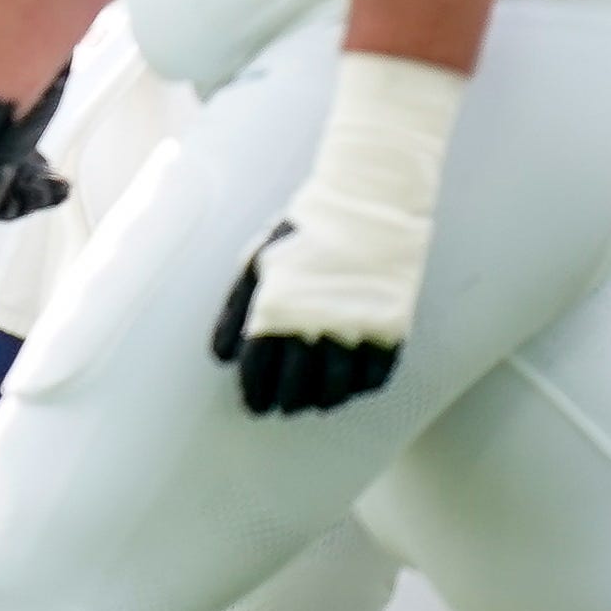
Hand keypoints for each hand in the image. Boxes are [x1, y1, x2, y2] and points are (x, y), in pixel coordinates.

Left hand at [210, 52, 461, 416]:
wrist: (365, 203)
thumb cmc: (302, 233)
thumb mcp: (256, 264)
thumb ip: (234, 312)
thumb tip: (220, 357)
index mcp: (275, 307)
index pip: (259, 370)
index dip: (255, 393)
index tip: (256, 404)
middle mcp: (313, 324)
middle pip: (296, 388)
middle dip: (286, 403)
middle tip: (283, 407)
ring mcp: (355, 327)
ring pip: (337, 389)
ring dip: (323, 401)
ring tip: (315, 401)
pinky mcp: (390, 326)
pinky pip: (374, 376)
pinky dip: (360, 387)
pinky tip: (350, 385)